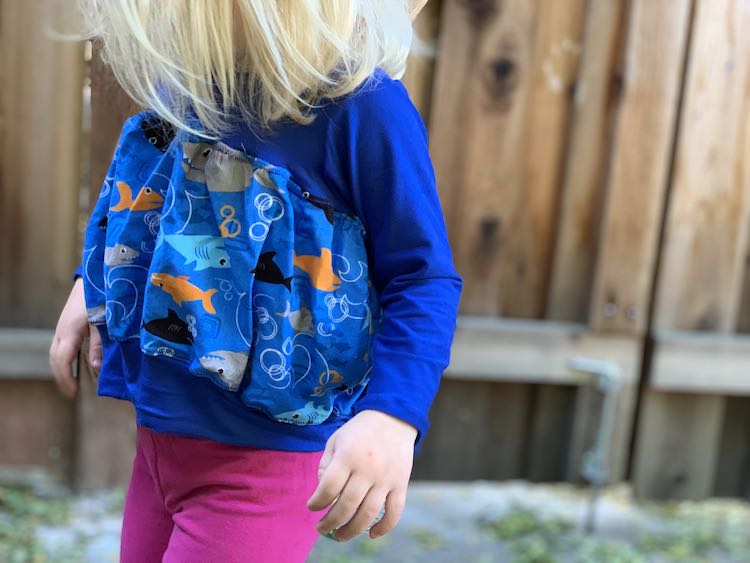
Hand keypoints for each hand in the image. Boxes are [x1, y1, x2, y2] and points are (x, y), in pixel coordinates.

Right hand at [49, 278, 101, 397]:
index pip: (62, 360)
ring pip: (55, 353)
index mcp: (70, 330)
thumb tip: (96, 366)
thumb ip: (100, 343)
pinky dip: (63, 360)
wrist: (93, 277)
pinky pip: (59, 347)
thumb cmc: (101, 297)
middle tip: (71, 392)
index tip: (74, 393)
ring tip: (71, 383)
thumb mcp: (104, 321)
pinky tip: (72, 366)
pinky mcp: (65, 325)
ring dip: (60, 369)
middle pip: (55, 359)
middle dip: (61, 377)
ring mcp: (61, 328)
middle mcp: (61, 331)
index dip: (66, 378)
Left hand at [307, 409, 416, 540]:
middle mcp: (368, 469)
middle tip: (321, 528)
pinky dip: (384, 527)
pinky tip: (371, 534)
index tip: (311, 507)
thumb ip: (326, 464)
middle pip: (347, 505)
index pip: (328, 488)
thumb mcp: (336, 439)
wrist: (393, 418)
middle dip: (330, 522)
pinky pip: (394, 512)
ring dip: (352, 530)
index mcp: (348, 455)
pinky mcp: (401, 483)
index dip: (317, 502)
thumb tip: (323, 491)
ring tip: (340, 536)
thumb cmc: (359, 431)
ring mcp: (386, 478)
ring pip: (368, 514)